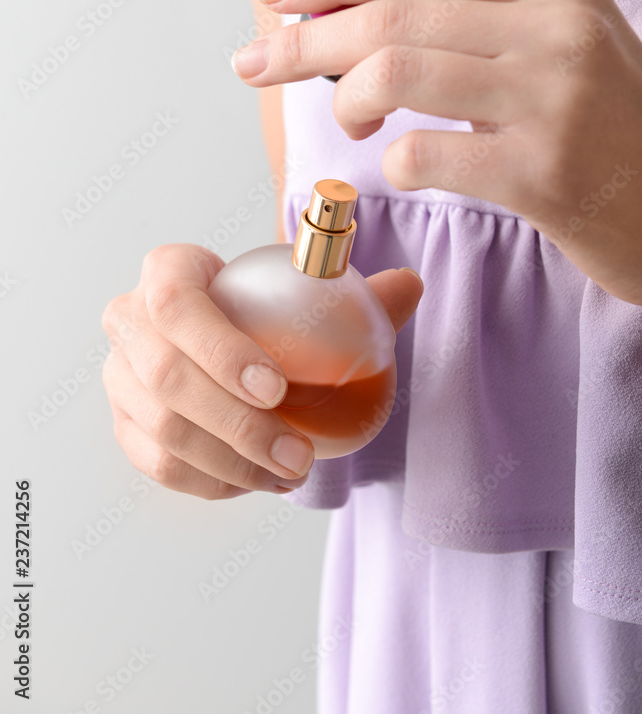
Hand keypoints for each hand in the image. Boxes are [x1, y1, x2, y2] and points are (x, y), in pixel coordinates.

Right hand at [101, 243, 422, 499]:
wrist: (225, 331)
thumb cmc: (267, 306)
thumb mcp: (304, 290)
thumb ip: (357, 292)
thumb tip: (409, 285)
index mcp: (166, 272)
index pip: (176, 303)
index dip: (219, 348)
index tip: (278, 388)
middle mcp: (129, 320)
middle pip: (166, 378)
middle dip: (237, 426)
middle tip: (298, 455)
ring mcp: (119, 376)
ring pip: (162, 430)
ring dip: (230, 463)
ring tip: (288, 473)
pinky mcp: (123, 423)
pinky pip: (159, 465)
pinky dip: (211, 481)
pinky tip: (257, 481)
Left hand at [231, 0, 641, 307]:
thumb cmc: (606, 129)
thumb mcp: (555, 46)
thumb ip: (466, 24)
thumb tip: (344, 23)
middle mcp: (555, 27)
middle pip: (388, 14)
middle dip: (301, 40)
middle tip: (253, 66)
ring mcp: (553, 98)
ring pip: (394, 70)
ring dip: (343, 99)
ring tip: (352, 125)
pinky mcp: (544, 173)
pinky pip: (422, 155)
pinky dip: (391, 163)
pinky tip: (404, 168)